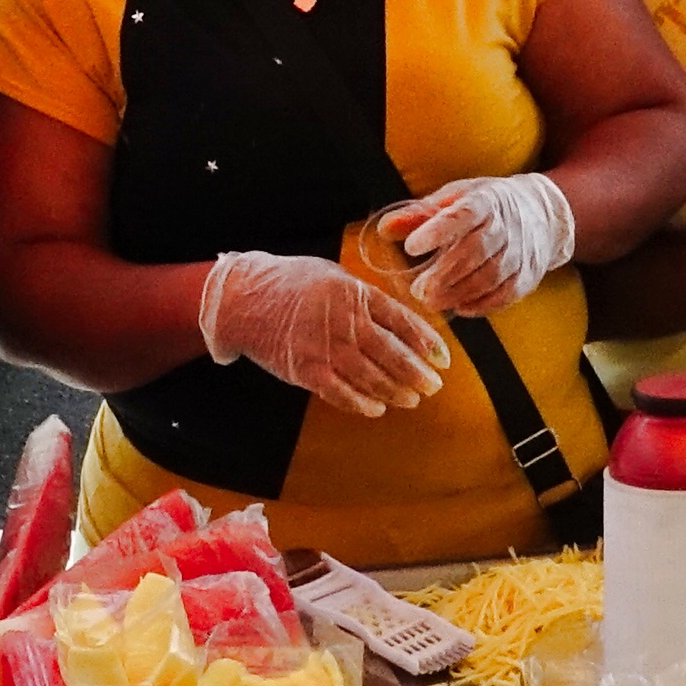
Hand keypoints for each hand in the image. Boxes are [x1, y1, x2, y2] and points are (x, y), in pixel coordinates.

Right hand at [202, 249, 449, 421]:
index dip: (426, 343)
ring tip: (411, 399)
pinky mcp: (306, 370)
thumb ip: (365, 299)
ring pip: (371, 377)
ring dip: (396, 391)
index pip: (402, 321)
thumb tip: (401, 325)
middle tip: (434, 386)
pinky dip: (362, 403)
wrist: (242, 298)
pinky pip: (341, 393)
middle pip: (392, 353)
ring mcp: (324, 347)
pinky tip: (377, 408)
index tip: (442, 359)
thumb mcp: (333, 277)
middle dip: (418, 373)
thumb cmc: (291, 284)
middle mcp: (343, 321)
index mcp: (355, 294)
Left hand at [394, 173, 578, 318]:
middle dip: (444, 274)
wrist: (542, 215)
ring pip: (489, 278)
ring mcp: (520, 254)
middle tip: (417, 289)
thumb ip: (419, 215)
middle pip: (475, 252)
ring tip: (431, 301)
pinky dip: (479, 305)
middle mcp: (506, 227)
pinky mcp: (526, 277)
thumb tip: (385, 229)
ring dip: (458, 293)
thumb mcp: (455, 198)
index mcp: (485, 202)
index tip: (411, 246)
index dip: (436, 232)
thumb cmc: (486, 206)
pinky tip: (457, 307)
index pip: (461, 216)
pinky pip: (503, 296)